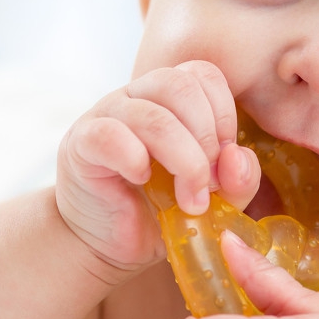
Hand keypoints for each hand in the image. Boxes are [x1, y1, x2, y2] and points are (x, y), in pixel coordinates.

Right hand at [56, 61, 260, 276]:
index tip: (224, 162)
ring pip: (152, 116)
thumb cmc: (159, 214)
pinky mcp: (80, 142)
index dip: (223, 115)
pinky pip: (110, 135)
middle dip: (206, 138)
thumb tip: (237, 157)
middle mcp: (136, 97)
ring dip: (183, 161)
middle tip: (208, 184)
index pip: (203, 75)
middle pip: (180, 85)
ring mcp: (105, 114)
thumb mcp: (212, 200)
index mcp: (168, 98)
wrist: (108, 244)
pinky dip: (135, 160)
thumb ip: (236, 181)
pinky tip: (141, 181)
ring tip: (189, 201)